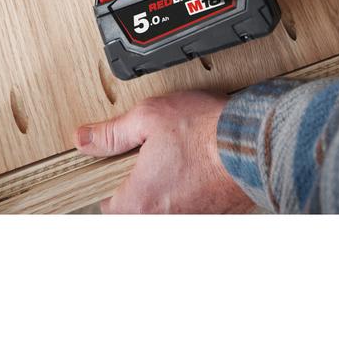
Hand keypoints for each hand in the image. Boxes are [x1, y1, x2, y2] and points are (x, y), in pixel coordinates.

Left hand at [74, 91, 254, 213]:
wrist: (256, 140)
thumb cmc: (206, 130)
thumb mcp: (148, 117)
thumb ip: (111, 133)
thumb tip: (83, 139)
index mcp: (139, 202)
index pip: (109, 204)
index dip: (114, 178)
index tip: (124, 161)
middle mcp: (164, 221)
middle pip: (139, 208)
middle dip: (144, 183)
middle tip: (156, 154)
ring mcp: (193, 221)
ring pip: (167, 209)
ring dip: (170, 188)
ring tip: (181, 157)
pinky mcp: (217, 217)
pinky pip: (194, 209)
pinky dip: (194, 191)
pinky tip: (201, 166)